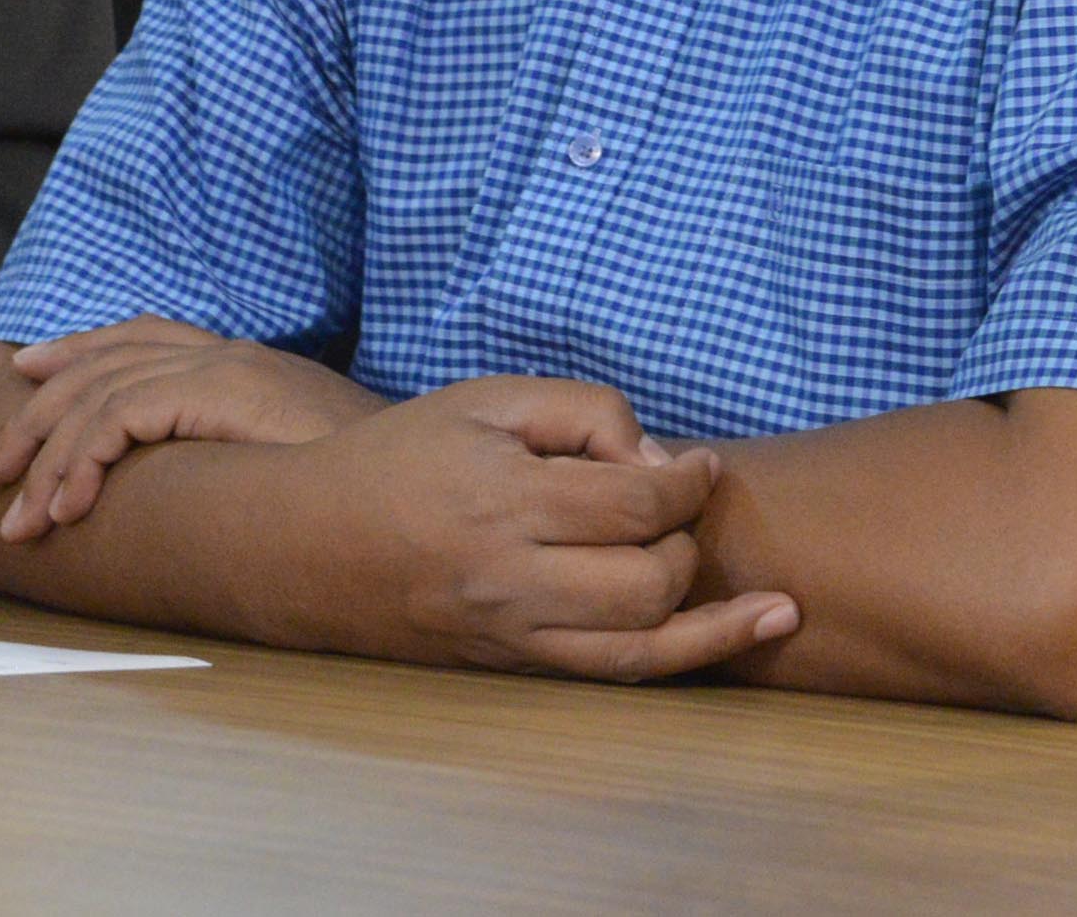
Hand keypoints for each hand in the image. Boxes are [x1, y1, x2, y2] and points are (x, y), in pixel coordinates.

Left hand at [0, 319, 381, 538]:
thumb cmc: (365, 483)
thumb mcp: (294, 460)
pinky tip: (63, 508)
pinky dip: (81, 463)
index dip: (79, 351)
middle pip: (103, 364)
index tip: (28, 374)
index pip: (143, 337)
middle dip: (36, 417)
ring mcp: (222, 368)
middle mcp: (225, 354)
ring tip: (16, 517)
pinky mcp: (220, 392)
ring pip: (99, 395)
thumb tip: (203, 489)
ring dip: (46, 457)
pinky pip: (121, 418)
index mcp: (241, 362)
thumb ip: (247, 454)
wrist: (416, 473)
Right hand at [295, 376, 796, 681]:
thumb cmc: (401, 457)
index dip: (688, 481)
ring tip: (772, 602)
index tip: (701, 465)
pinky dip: (682, 660)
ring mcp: (509, 636)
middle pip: (647, 583)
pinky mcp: (508, 666)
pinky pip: (608, 676)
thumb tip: (655, 460)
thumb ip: (583, 411)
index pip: (634, 504)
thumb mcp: (487, 399)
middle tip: (682, 510)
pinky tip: (740, 638)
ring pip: (638, 650)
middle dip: (689, 544)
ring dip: (712, 619)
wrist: (305, 546)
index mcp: (503, 500)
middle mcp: (509, 580)